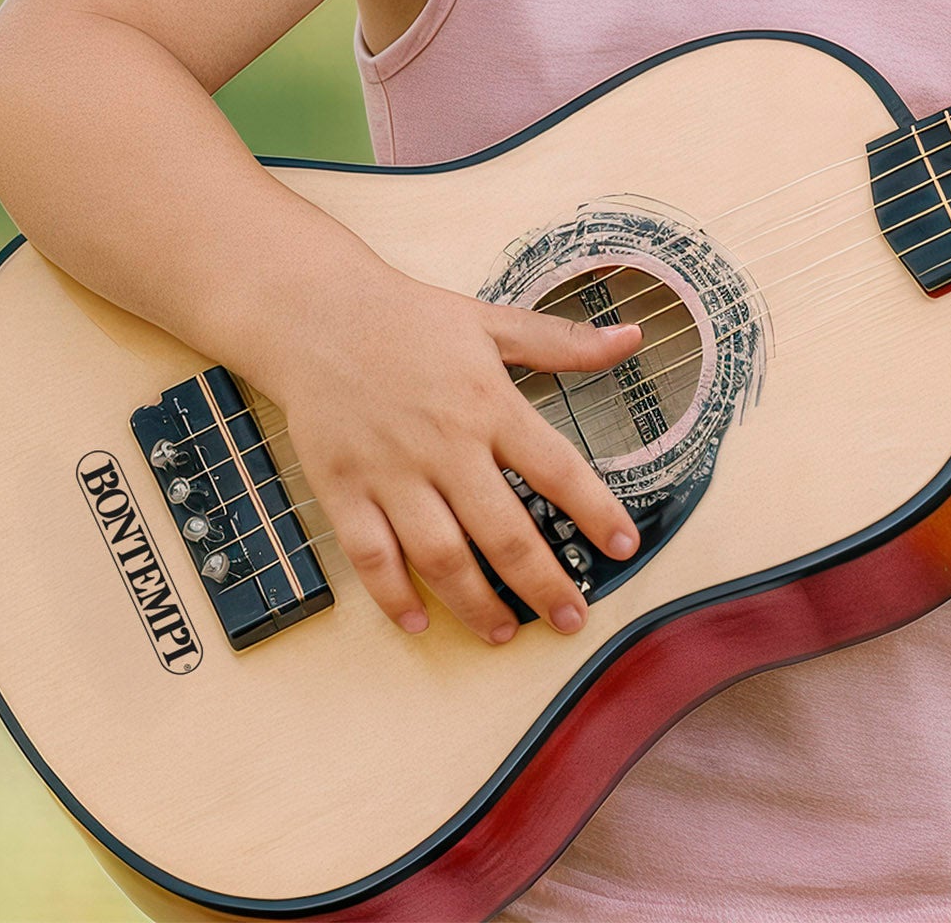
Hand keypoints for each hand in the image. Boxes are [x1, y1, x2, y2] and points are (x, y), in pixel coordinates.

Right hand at [265, 267, 645, 644]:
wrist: (318, 315)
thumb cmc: (411, 320)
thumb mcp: (493, 321)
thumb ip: (564, 341)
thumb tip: (632, 336)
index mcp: (489, 404)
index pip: (556, 468)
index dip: (595, 511)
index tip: (625, 546)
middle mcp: (445, 445)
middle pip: (502, 530)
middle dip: (541, 583)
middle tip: (572, 620)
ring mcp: (391, 472)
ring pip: (440, 555)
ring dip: (475, 603)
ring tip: (504, 634)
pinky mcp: (344, 489)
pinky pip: (371, 556)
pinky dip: (393, 594)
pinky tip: (418, 621)